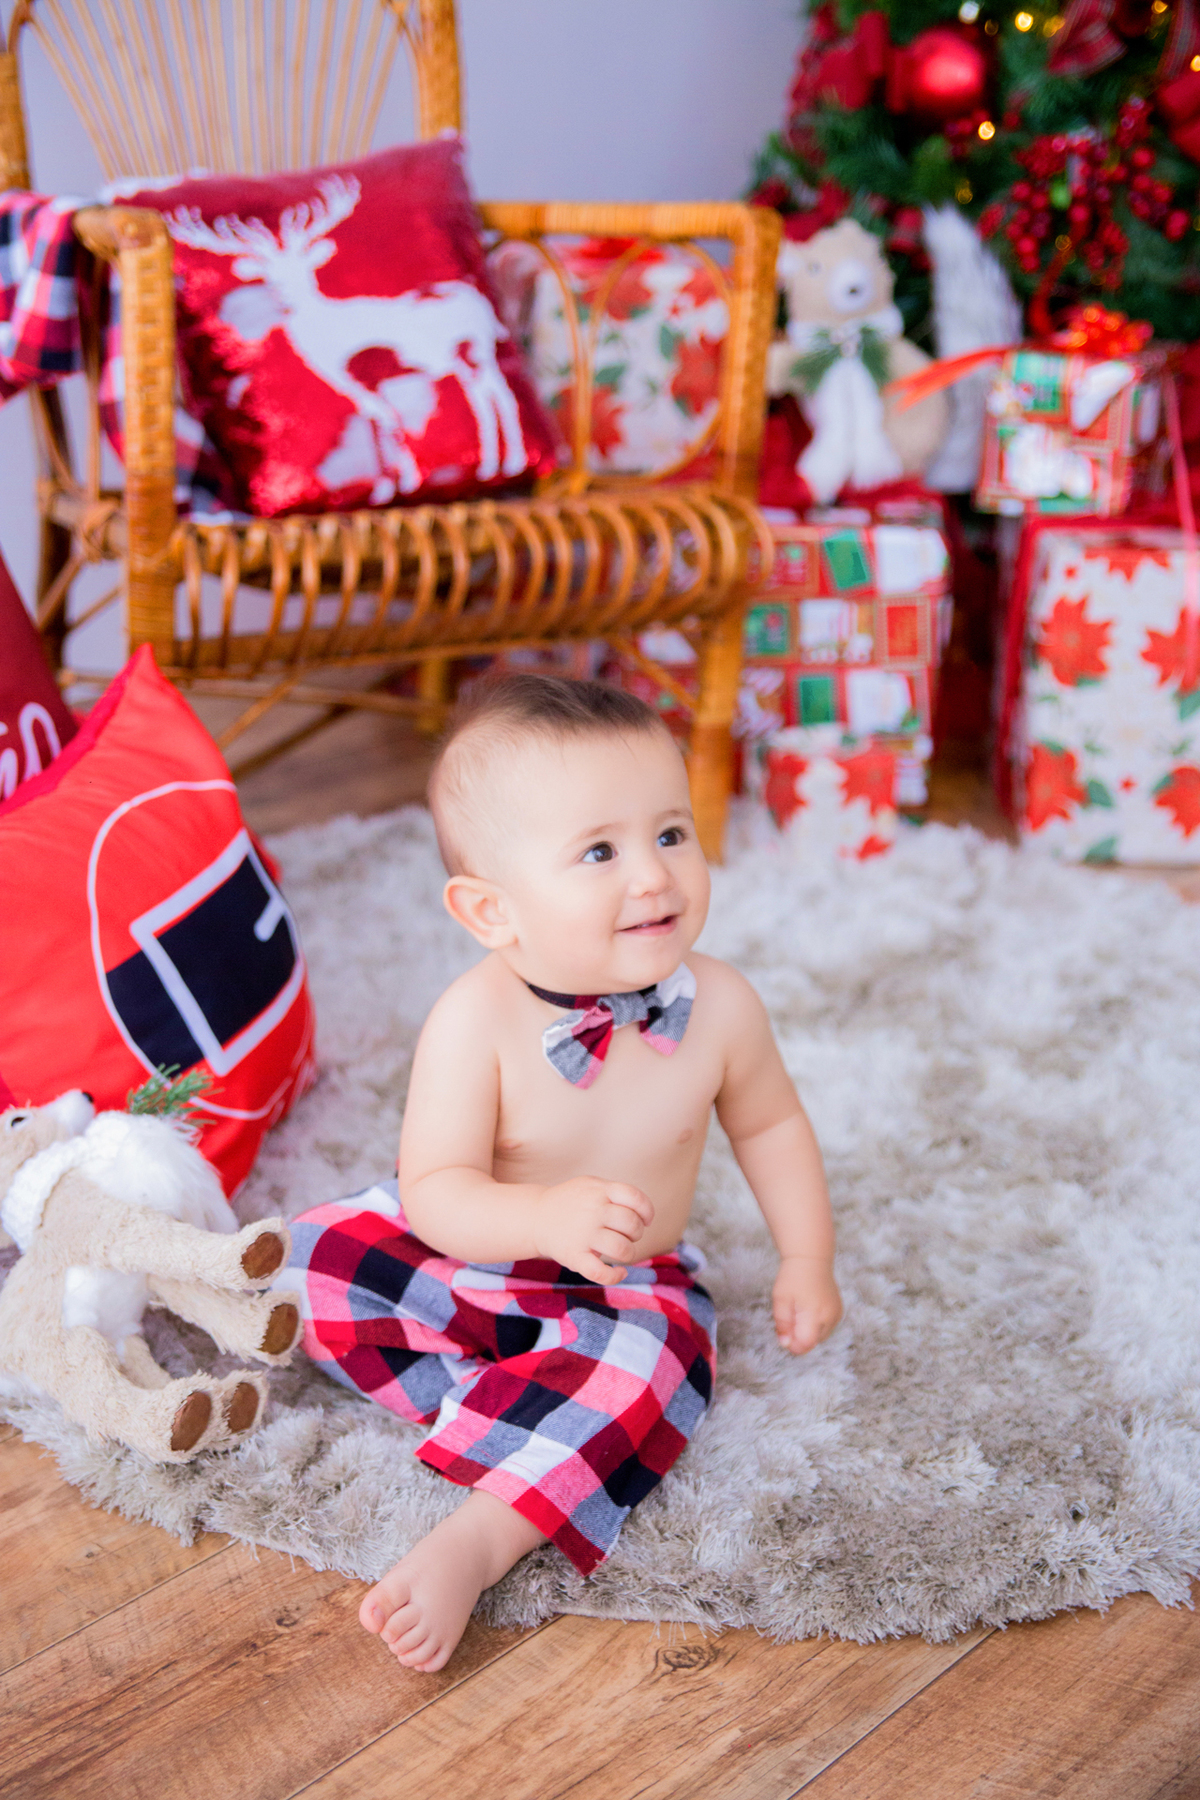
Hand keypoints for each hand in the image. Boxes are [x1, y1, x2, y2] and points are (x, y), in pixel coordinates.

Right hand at [532, 1177, 654, 1284]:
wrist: (536, 1217)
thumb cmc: (571, 1203)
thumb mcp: (591, 1185)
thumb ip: (616, 1193)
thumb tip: (644, 1214)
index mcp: (599, 1191)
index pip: (635, 1198)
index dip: (646, 1212)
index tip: (644, 1220)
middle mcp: (592, 1211)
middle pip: (631, 1224)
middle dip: (636, 1233)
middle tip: (626, 1235)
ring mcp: (583, 1234)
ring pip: (622, 1249)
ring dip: (629, 1253)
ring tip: (621, 1251)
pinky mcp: (574, 1256)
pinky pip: (601, 1272)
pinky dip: (615, 1276)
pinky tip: (620, 1272)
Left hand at [773, 1256, 841, 1354]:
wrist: (811, 1259)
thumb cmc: (793, 1277)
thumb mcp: (780, 1299)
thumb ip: (783, 1324)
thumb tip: (785, 1344)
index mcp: (814, 1313)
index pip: (805, 1344)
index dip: (792, 1344)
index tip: (784, 1331)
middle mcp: (829, 1317)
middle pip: (812, 1343)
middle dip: (799, 1336)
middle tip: (790, 1316)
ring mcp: (836, 1315)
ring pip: (820, 1337)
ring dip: (808, 1331)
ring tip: (799, 1311)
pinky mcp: (839, 1312)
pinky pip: (826, 1329)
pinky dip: (816, 1325)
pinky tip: (808, 1310)